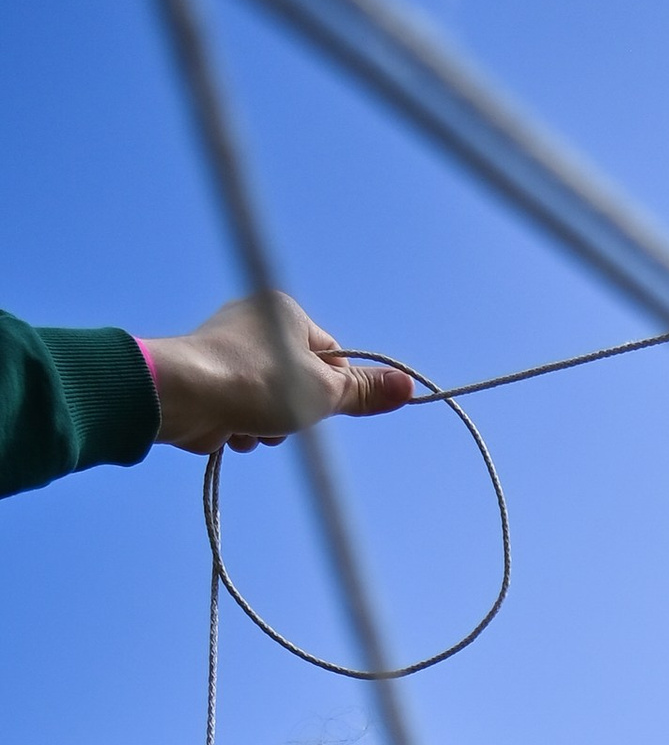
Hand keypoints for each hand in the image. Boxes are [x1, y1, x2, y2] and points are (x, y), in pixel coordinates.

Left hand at [146, 294, 412, 453]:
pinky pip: (241, 409)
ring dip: (269, 427)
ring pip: (271, 402)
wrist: (184, 396)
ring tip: (253, 427)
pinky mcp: (207, 378)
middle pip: (301, 384)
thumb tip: (408, 386)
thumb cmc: (258, 385)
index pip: (332, 357)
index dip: (333, 390)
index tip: (319, 406)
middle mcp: (254, 322)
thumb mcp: (322, 391)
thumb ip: (363, 393)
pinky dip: (241, 427)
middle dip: (295, 413)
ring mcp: (227, 350)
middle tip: (281, 419)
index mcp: (285, 312)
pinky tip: (231, 431)